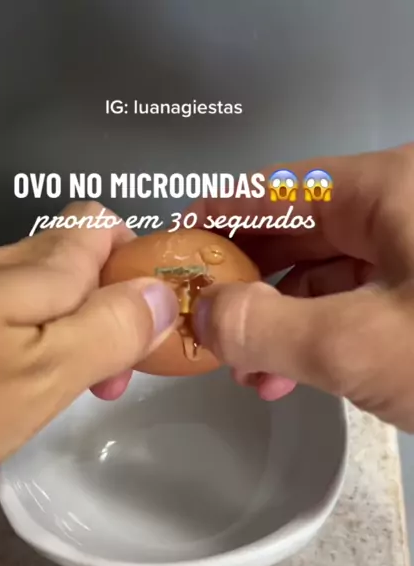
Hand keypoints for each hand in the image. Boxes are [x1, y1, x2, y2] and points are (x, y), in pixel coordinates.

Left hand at [0, 202, 177, 486]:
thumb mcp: (43, 376)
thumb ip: (108, 331)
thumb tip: (163, 292)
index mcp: (35, 270)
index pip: (103, 227)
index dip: (136, 265)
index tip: (145, 327)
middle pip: (72, 260)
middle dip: (106, 311)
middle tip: (108, 382)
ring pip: (34, 292)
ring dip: (66, 333)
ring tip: (65, 393)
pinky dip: (24, 344)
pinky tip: (9, 388)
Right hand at [189, 143, 413, 430]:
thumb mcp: (357, 344)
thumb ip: (265, 327)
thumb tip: (205, 314)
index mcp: (392, 192)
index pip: (281, 189)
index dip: (221, 218)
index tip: (176, 250)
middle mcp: (408, 212)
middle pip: (303, 234)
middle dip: (248, 283)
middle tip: (202, 325)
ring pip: (332, 277)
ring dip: (283, 322)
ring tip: (249, 373)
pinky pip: (363, 305)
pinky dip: (323, 338)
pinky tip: (298, 376)